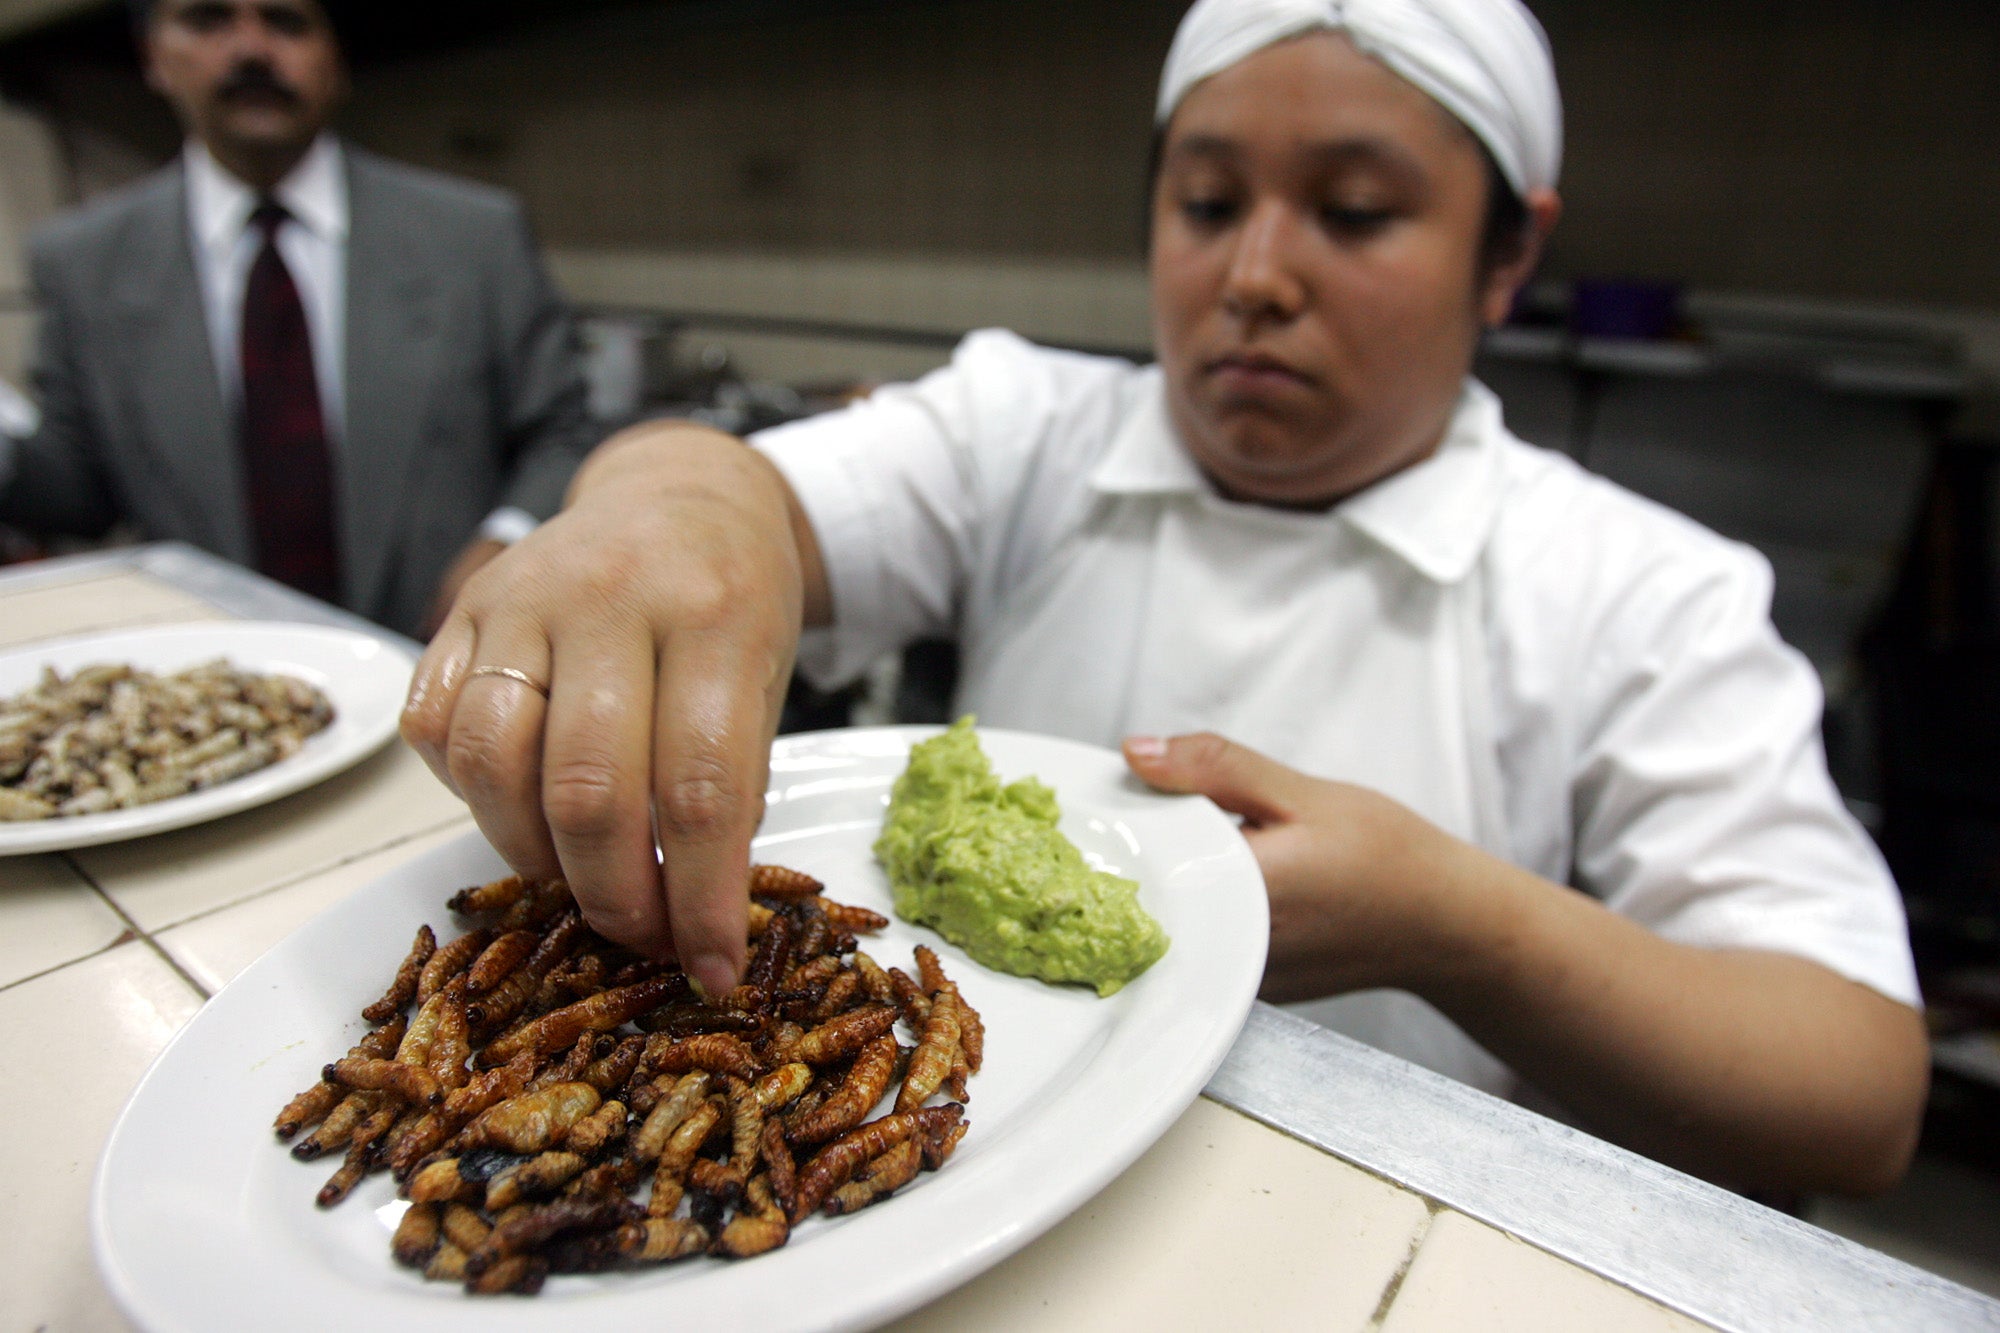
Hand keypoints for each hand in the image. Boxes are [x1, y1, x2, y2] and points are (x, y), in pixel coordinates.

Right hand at [401, 423, 818, 995]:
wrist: (682, 492)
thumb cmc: (733, 604)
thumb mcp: (766, 676)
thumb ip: (731, 780)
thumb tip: (695, 918)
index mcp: (715, 617)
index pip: (702, 788)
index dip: (703, 898)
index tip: (711, 967)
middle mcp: (613, 599)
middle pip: (588, 788)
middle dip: (613, 895)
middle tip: (638, 935)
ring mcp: (526, 596)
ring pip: (494, 762)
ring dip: (531, 854)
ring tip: (576, 879)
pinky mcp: (465, 606)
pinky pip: (437, 725)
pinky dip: (469, 792)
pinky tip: (520, 806)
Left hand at [1124, 733, 1928, 1195]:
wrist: (1452, 928)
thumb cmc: (1388, 856)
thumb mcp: (1300, 791)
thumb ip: (1215, 770)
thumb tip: (1133, 749)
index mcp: (1237, 897)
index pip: (1133, 869)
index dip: (1091, 836)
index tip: (1060, 806)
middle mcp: (1227, 951)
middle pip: (1136, 903)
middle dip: (1107, 860)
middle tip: (1075, 816)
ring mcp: (1235, 978)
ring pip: (1161, 925)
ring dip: (1141, 882)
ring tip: (1120, 835)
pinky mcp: (1246, 987)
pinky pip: (1191, 940)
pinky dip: (1177, 905)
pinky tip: (1176, 869)